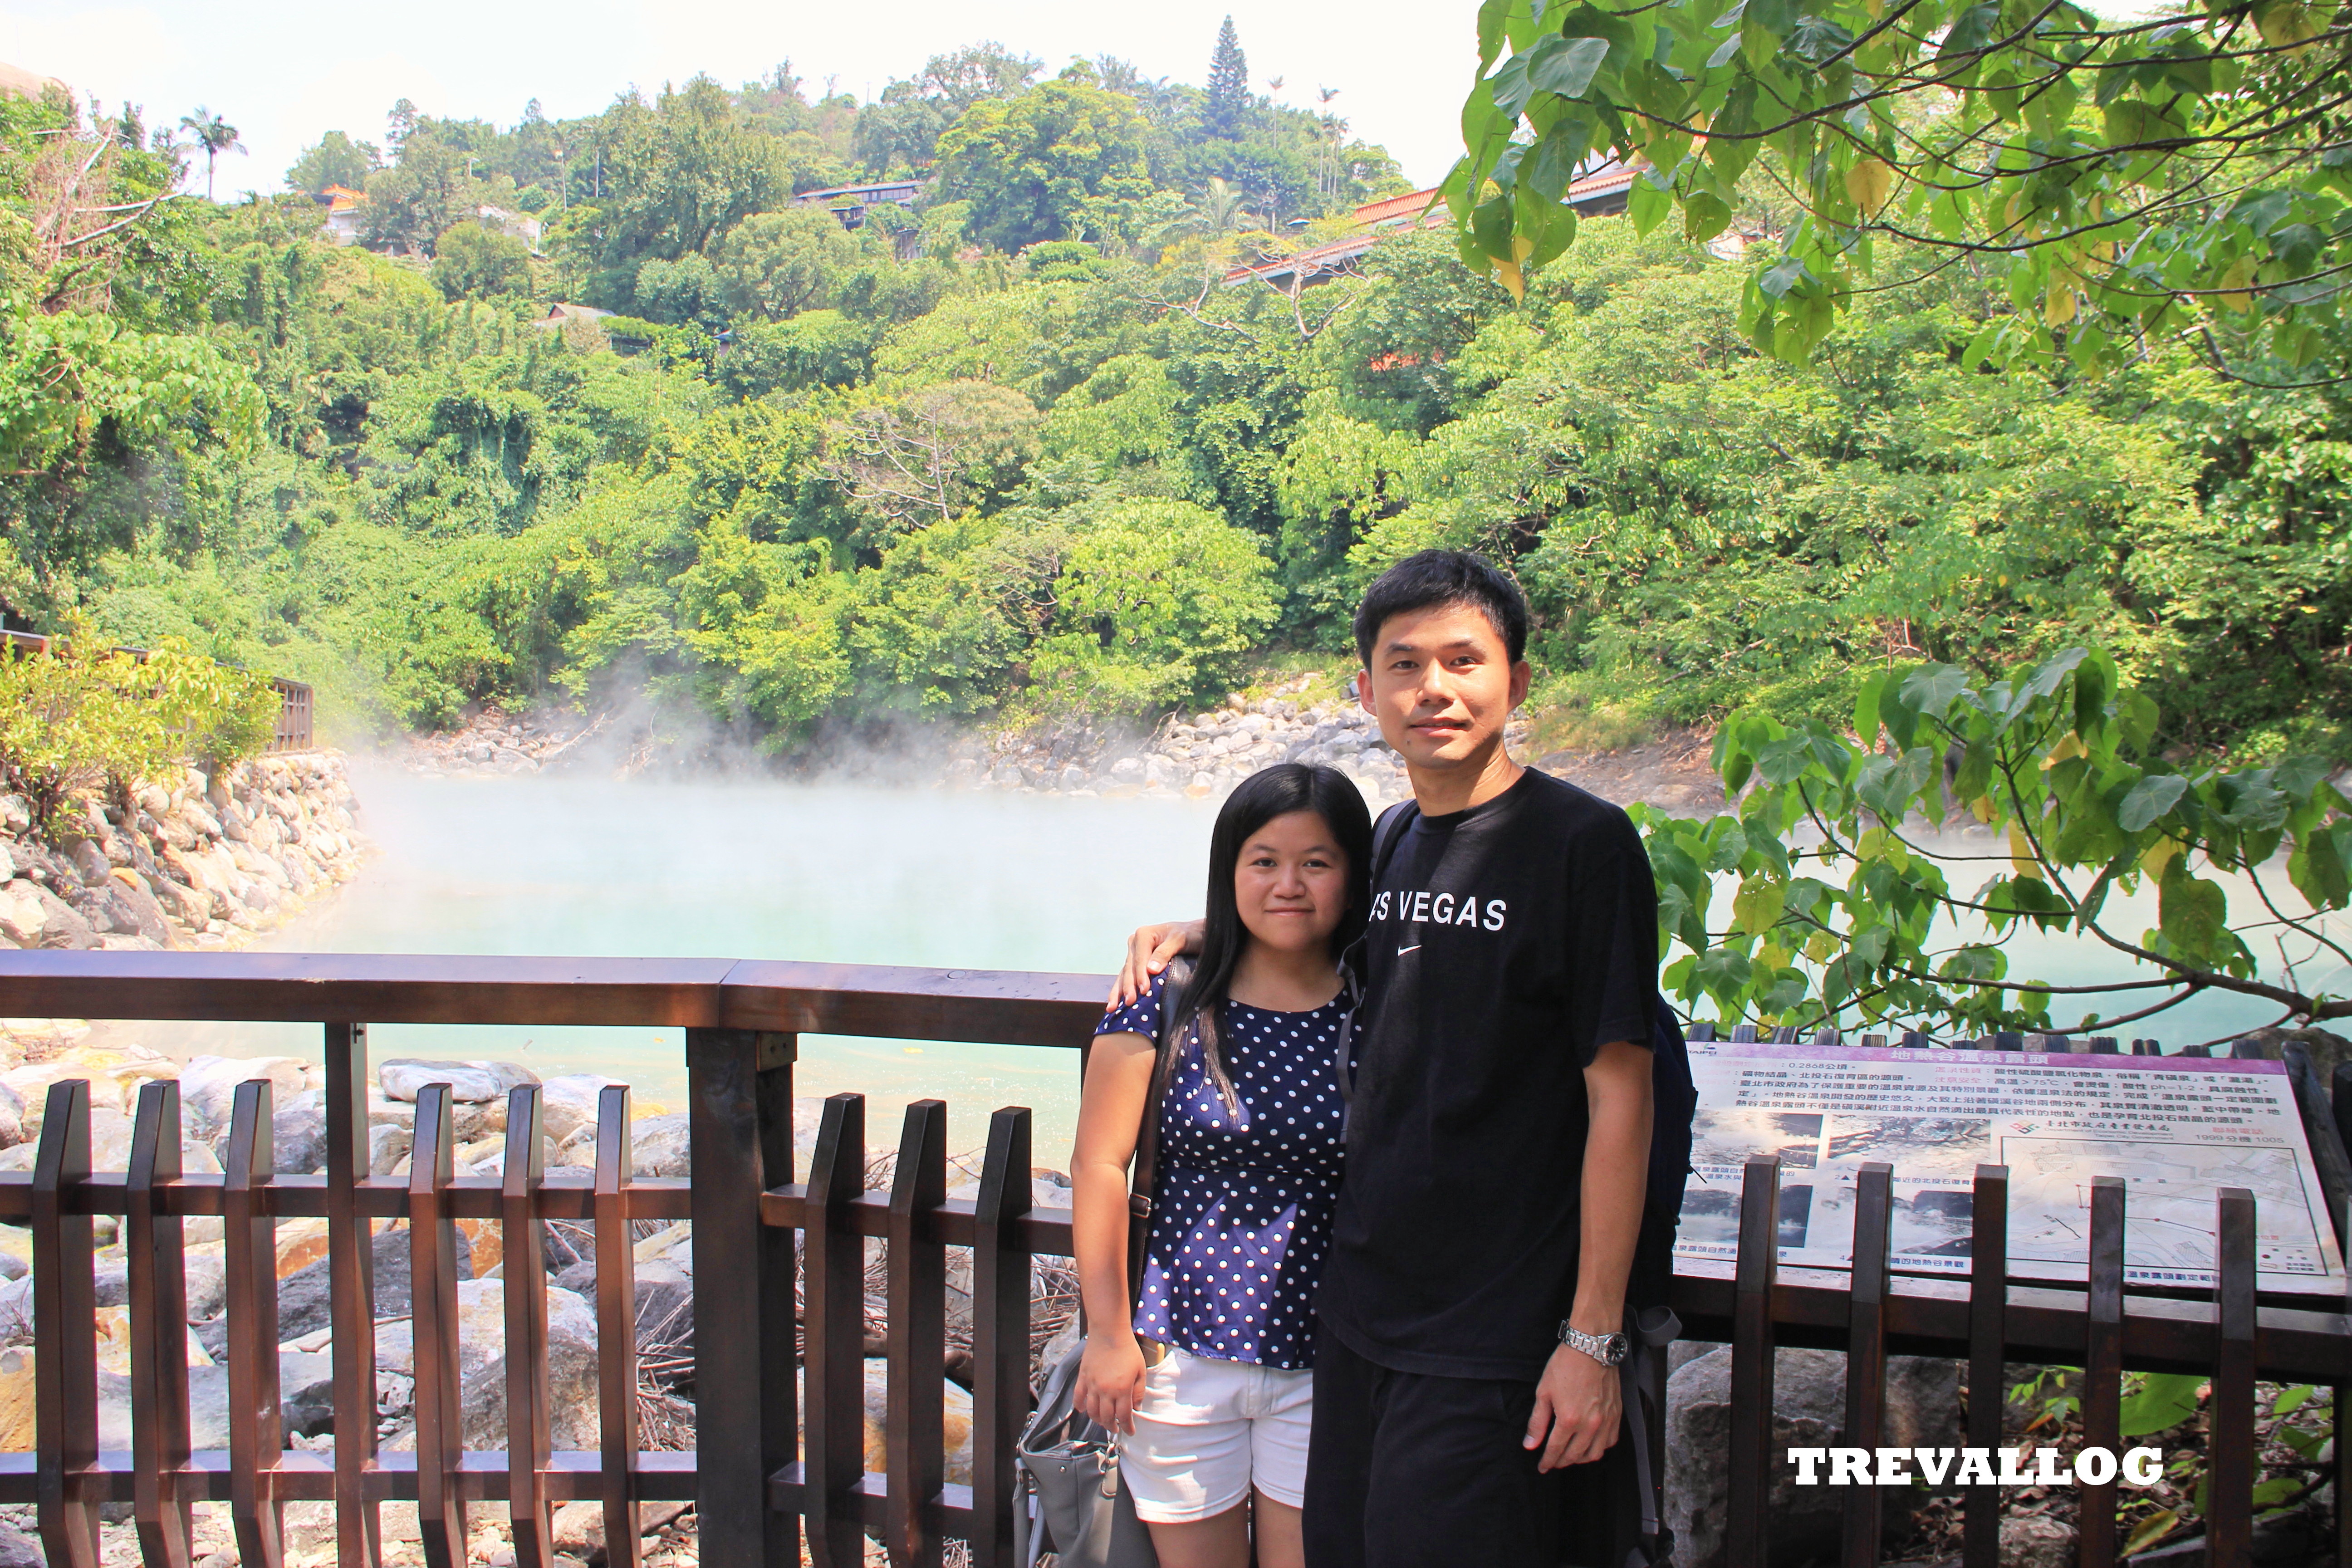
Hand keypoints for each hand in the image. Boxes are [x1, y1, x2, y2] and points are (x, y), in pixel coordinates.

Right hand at [1074, 1332, 1148, 1434]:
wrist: (1109, 1332)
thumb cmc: (1127, 1350)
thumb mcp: (1141, 1371)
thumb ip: (1139, 1391)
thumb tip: (1136, 1408)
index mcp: (1122, 1390)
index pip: (1123, 1416)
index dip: (1127, 1427)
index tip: (1129, 1432)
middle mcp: (1105, 1391)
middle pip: (1106, 1417)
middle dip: (1111, 1426)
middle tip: (1115, 1428)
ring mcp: (1092, 1385)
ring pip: (1091, 1411)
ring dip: (1097, 1420)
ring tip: (1103, 1421)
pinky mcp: (1083, 1377)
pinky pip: (1078, 1396)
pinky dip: (1080, 1406)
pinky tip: (1083, 1410)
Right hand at [1109, 920, 1204, 1007]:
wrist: (1195, 935)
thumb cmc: (1190, 935)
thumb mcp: (1180, 940)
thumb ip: (1165, 952)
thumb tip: (1151, 969)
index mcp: (1143, 935)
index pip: (1139, 959)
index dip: (1140, 976)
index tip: (1143, 991)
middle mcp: (1135, 943)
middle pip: (1130, 968)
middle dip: (1128, 986)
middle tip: (1129, 1003)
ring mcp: (1134, 954)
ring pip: (1124, 974)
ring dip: (1119, 991)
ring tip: (1112, 1007)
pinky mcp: (1137, 965)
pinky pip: (1127, 978)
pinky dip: (1122, 990)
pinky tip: (1116, 1003)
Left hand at [1524, 1340, 1622, 1470]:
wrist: (1591, 1348)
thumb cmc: (1565, 1366)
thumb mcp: (1544, 1392)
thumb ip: (1537, 1422)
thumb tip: (1530, 1444)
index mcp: (1569, 1420)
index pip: (1555, 1450)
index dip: (1547, 1461)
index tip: (1541, 1467)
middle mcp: (1590, 1425)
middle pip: (1574, 1455)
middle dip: (1561, 1462)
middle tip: (1553, 1461)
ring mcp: (1606, 1421)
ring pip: (1594, 1453)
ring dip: (1580, 1459)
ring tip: (1570, 1456)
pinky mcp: (1616, 1415)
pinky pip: (1610, 1442)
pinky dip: (1599, 1448)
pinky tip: (1590, 1445)